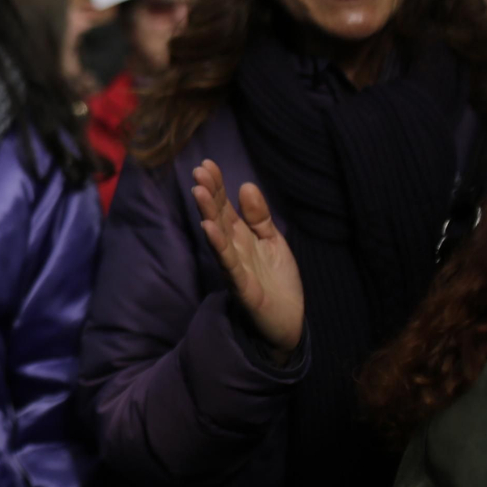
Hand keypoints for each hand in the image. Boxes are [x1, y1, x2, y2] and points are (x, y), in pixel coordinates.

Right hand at [192, 160, 303, 360]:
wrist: (288, 322)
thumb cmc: (278, 282)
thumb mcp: (273, 242)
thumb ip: (259, 217)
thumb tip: (246, 185)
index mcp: (241, 237)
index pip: (225, 206)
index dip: (217, 186)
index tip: (207, 164)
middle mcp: (233, 249)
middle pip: (218, 217)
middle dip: (208, 194)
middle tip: (199, 171)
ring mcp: (235, 267)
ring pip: (219, 236)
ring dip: (207, 213)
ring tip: (199, 191)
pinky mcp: (241, 286)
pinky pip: (228, 263)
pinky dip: (218, 244)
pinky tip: (209, 227)